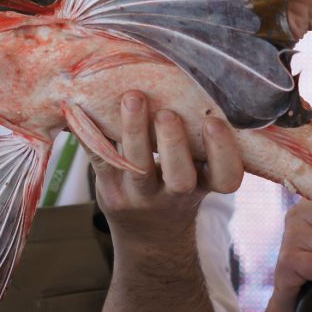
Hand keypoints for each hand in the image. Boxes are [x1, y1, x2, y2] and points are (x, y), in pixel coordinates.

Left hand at [91, 91, 243, 251]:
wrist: (149, 233)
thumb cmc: (180, 183)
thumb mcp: (201, 170)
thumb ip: (200, 138)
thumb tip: (195, 78)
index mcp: (206, 184)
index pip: (226, 177)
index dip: (222, 151)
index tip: (214, 122)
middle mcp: (176, 195)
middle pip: (179, 178)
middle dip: (173, 143)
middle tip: (167, 114)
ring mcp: (141, 195)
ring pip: (137, 167)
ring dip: (135, 131)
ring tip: (132, 98)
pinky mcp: (111, 190)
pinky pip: (100, 161)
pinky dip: (91, 135)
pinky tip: (84, 110)